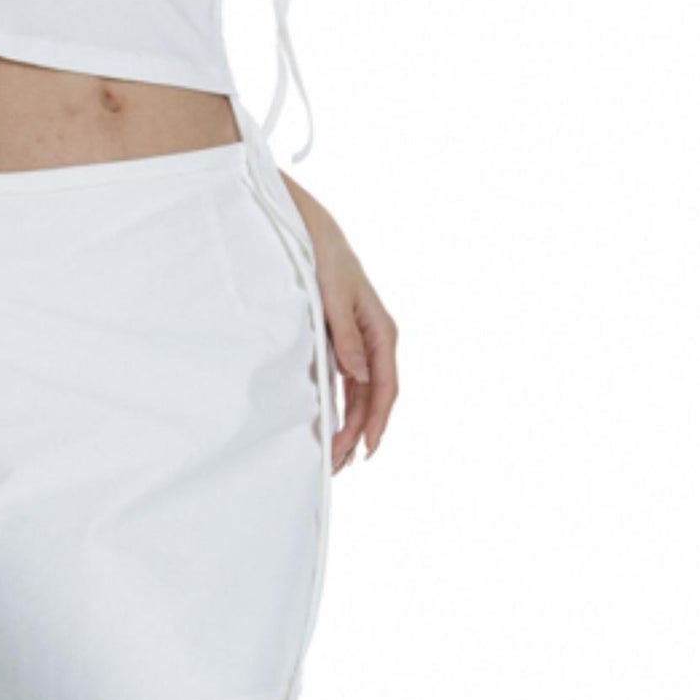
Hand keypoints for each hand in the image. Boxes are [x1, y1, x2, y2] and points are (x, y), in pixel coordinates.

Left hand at [294, 202, 398, 471]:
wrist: (314, 234)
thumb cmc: (326, 260)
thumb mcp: (335, 296)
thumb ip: (345, 335)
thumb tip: (356, 373)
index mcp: (381, 330)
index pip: (385, 385)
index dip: (378, 419)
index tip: (367, 447)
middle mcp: (375, 341)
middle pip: (373, 397)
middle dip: (359, 433)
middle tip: (340, 464)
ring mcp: (360, 345)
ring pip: (361, 395)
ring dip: (351, 425)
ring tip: (337, 457)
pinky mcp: (344, 345)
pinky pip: (349, 384)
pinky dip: (342, 408)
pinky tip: (335, 429)